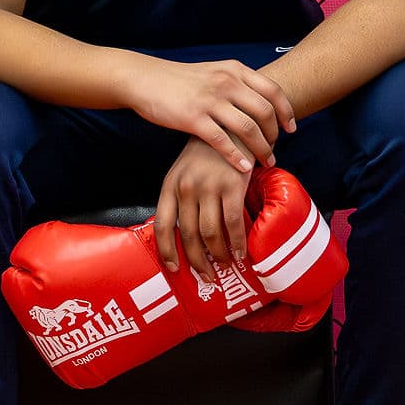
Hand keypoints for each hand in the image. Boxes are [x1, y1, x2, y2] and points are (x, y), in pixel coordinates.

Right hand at [121, 56, 295, 173]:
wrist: (145, 79)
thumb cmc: (180, 80)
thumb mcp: (214, 71)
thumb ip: (237, 83)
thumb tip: (261, 102)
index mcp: (234, 70)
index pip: (272, 91)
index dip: (286, 112)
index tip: (291, 128)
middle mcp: (226, 83)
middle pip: (265, 112)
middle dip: (275, 135)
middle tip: (275, 150)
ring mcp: (210, 100)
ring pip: (248, 129)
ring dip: (262, 149)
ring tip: (266, 162)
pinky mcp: (193, 118)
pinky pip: (222, 141)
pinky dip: (237, 157)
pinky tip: (243, 168)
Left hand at [154, 137, 251, 280]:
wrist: (231, 127)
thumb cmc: (206, 155)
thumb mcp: (184, 172)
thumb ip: (181, 198)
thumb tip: (184, 235)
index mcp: (170, 185)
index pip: (163, 225)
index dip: (166, 251)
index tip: (174, 268)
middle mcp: (186, 188)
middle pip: (188, 234)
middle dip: (197, 260)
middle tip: (206, 277)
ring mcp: (209, 187)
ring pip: (210, 233)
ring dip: (219, 254)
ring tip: (226, 265)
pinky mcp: (232, 186)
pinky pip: (233, 223)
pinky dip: (237, 242)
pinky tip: (242, 253)